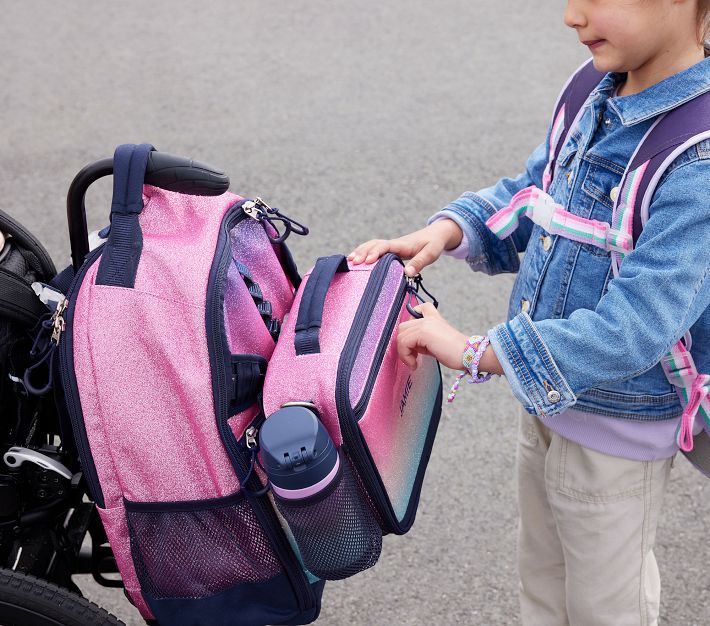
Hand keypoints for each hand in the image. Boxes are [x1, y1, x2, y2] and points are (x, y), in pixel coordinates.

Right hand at [348, 219, 462, 276]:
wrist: (436, 234)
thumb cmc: (433, 244)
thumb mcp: (431, 253)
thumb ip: (419, 262)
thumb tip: (407, 273)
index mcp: (402, 244)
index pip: (384, 247)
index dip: (375, 253)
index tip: (367, 262)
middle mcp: (394, 244)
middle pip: (374, 245)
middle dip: (362, 252)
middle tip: (352, 262)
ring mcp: (391, 246)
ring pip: (372, 246)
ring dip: (361, 252)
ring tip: (349, 261)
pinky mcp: (391, 250)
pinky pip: (375, 250)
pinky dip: (364, 253)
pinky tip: (357, 261)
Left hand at [398, 303, 504, 375]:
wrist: (469, 354)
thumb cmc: (455, 353)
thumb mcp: (435, 343)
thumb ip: (423, 340)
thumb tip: (410, 347)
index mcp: (433, 318)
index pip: (417, 309)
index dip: (411, 323)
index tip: (414, 341)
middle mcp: (428, 318)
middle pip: (403, 327)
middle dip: (404, 344)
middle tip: (413, 357)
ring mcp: (425, 324)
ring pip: (401, 335)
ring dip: (403, 352)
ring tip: (413, 362)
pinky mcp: (423, 332)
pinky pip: (403, 343)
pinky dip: (405, 356)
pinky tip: (414, 364)